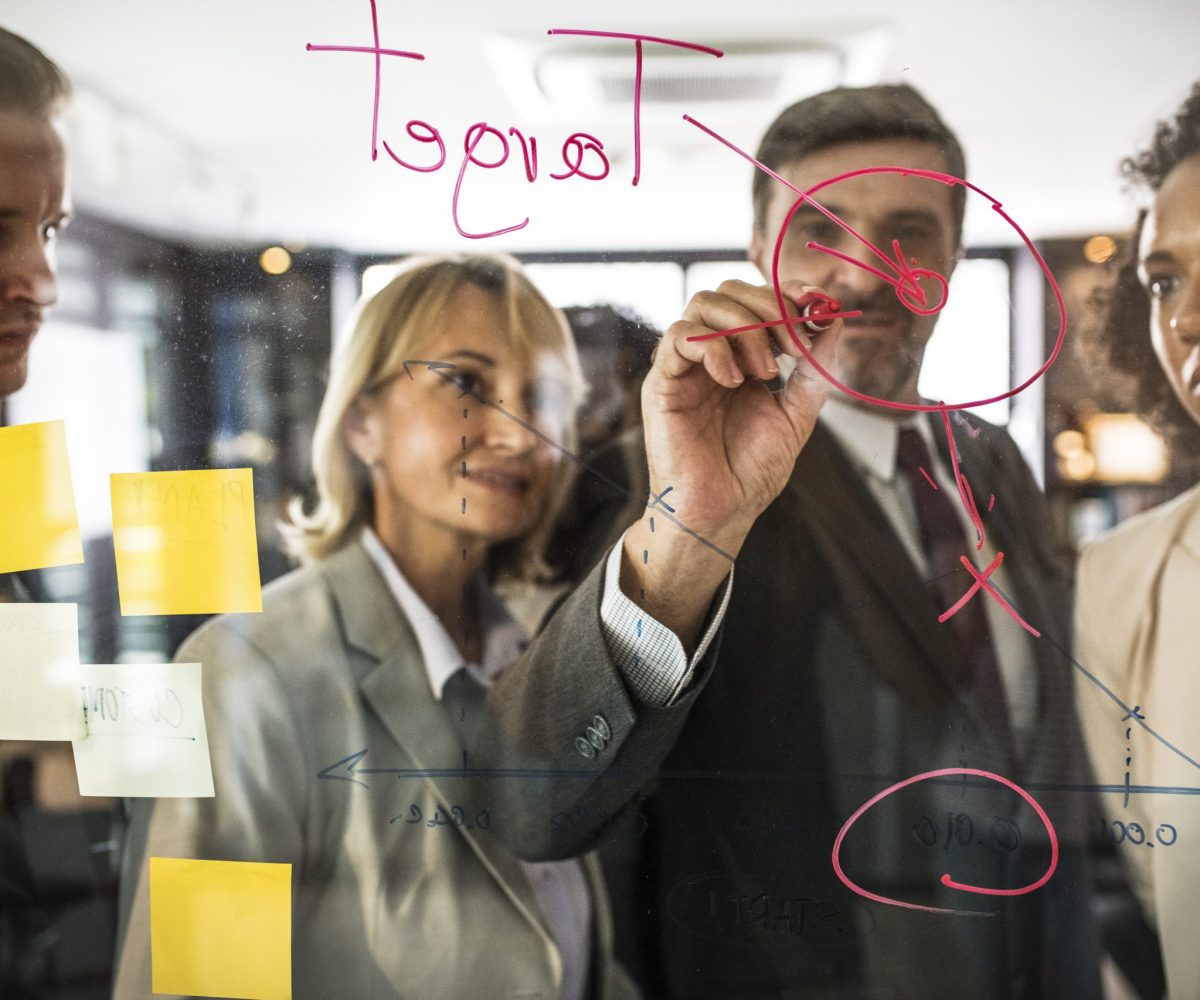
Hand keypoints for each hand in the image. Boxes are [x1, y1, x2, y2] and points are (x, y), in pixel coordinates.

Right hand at [641, 278, 840, 552]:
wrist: (721, 511)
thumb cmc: (751, 472)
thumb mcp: (797, 413)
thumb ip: (814, 369)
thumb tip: (833, 320)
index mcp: (741, 358)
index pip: (756, 300)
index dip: (785, 293)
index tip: (815, 305)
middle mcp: (711, 355)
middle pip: (729, 291)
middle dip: (770, 308)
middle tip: (794, 348)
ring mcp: (685, 366)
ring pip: (703, 303)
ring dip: (744, 327)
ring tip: (764, 371)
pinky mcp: (662, 382)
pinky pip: (679, 337)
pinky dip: (713, 347)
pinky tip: (733, 381)